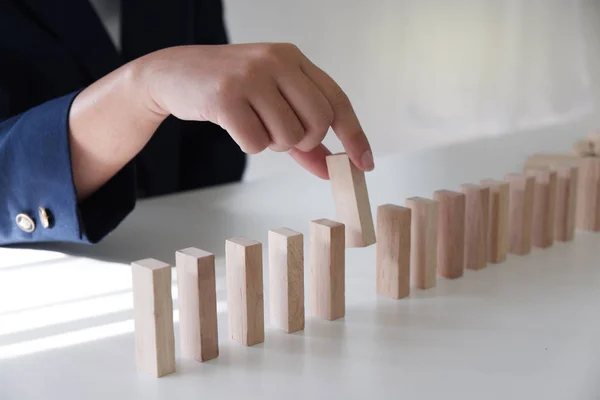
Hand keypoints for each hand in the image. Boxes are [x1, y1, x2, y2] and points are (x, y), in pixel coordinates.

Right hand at [138, 43, 373, 178]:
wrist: (173, 73)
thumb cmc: (230, 89)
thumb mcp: (271, 101)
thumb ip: (303, 135)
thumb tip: (331, 168)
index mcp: (293, 58)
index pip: (337, 100)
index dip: (354, 135)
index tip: (364, 165)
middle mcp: (276, 61)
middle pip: (318, 122)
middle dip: (304, 141)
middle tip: (283, 137)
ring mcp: (251, 76)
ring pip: (288, 136)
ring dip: (273, 144)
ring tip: (253, 124)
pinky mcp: (226, 96)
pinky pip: (256, 143)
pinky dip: (249, 144)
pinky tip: (235, 125)